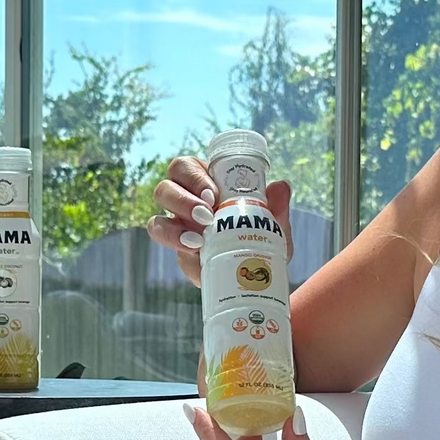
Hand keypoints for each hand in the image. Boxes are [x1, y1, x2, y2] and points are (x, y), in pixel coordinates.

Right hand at [148, 154, 293, 289]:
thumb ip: (277, 207)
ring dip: (174, 226)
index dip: (194, 177)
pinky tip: (196, 251)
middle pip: (165, 187)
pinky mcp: (177, 248)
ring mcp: (177, 224)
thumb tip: (281, 186)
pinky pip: (164, 241)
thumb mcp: (273, 224)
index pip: (186, 167)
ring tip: (199, 239)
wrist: (257, 272)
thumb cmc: (261, 237)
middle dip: (182, 199)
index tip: (213, 194)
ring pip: (157, 218)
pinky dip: (176, 243)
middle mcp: (185, 199)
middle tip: (207, 215)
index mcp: (204, 182)